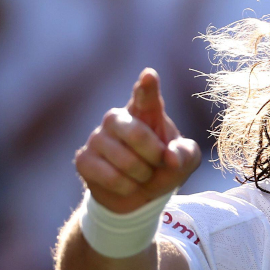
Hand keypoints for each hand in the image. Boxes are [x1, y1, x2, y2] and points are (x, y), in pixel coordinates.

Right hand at [74, 68, 200, 213]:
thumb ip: (184, 154)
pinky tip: (126, 183)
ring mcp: (97, 137)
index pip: (145, 96)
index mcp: (145, 111)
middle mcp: (118, 118)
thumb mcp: (185, 161)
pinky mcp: (83, 159)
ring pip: (126, 161)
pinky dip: (127, 187)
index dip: (147, 87)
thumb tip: (169, 158)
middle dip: (155, 156)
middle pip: (137, 134)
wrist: (139, 194)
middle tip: (159, 163)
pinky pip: (111, 178)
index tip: (149, 75)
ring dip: (143, 176)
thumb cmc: (164, 167)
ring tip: (142, 174)